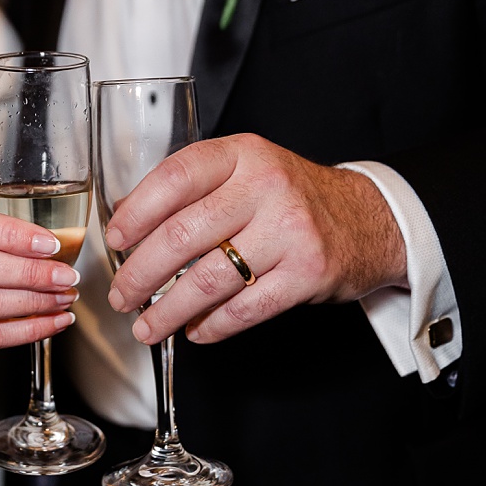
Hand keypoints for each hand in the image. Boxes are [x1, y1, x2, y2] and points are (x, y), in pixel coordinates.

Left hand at [104, 134, 407, 345]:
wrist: (370, 218)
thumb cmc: (292, 197)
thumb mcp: (247, 170)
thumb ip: (196, 188)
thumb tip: (129, 222)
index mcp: (242, 155)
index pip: (175, 179)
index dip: (136, 212)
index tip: (115, 239)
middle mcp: (266, 187)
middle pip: (183, 236)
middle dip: (141, 274)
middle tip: (123, 295)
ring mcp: (289, 231)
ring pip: (208, 280)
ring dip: (168, 311)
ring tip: (147, 326)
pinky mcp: (307, 273)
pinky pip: (245, 309)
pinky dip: (212, 326)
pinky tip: (195, 330)